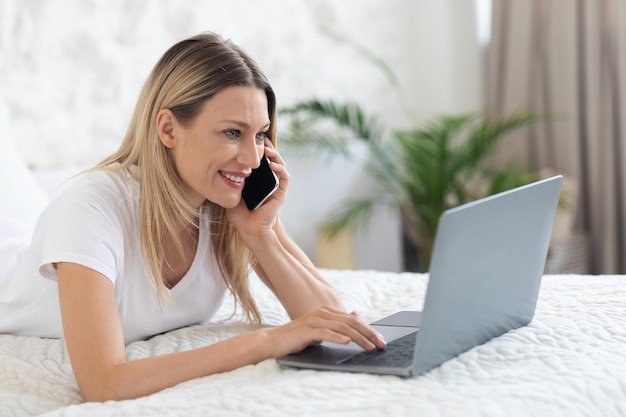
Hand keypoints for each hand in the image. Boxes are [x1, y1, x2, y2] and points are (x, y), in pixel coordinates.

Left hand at [226, 141, 288, 241]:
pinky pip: (284, 177)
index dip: (257, 150)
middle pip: (271, 159)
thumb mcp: (231, 193)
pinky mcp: (281, 193)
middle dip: (267, 148)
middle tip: (260, 138)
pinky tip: (272, 163)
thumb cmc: (240, 216)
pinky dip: (280, 168)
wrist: (249, 231)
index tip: (250, 139)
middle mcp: (268, 182)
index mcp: (257, 181)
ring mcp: (276, 187)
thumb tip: (217, 166)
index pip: (259, 161)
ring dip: (275, 155)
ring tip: (267, 148)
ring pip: (279, 165)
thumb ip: (228, 181)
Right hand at [264, 306, 386, 357]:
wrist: (273, 341)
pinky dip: (337, 337)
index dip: (369, 329)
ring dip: (358, 338)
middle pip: (351, 322)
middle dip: (369, 333)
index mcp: (327, 312)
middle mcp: (322, 313)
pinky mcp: (306, 330)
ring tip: (369, 347)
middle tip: (381, 344)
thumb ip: (337, 323)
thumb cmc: (298, 338)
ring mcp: (314, 320)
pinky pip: (325, 333)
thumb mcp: (320, 329)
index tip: (381, 340)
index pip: (354, 320)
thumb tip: (355, 315)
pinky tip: (347, 342)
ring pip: (342, 327)